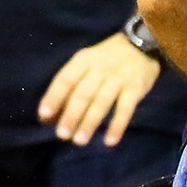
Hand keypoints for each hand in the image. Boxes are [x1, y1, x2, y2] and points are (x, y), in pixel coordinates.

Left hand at [37, 31, 161, 146]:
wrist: (142, 45)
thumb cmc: (106, 59)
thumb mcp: (87, 62)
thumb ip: (71, 85)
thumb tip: (50, 114)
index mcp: (83, 60)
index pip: (65, 79)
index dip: (54, 97)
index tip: (43, 115)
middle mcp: (100, 68)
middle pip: (83, 93)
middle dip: (71, 115)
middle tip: (62, 135)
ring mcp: (119, 78)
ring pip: (102, 102)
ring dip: (90, 122)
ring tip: (79, 141)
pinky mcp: (135, 89)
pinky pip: (125, 109)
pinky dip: (117, 126)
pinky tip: (109, 141)